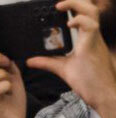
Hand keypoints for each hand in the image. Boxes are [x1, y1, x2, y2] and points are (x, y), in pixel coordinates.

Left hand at [26, 0, 115, 117]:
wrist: (102, 94)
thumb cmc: (88, 82)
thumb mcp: (63, 69)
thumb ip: (47, 62)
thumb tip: (30, 60)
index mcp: (87, 39)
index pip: (83, 16)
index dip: (74, 8)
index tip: (58, 7)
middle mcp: (92, 36)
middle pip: (90, 9)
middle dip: (76, 2)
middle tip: (58, 4)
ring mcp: (94, 40)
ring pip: (92, 13)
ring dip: (77, 5)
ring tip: (61, 6)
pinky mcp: (94, 46)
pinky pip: (91, 27)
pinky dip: (80, 21)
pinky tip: (70, 23)